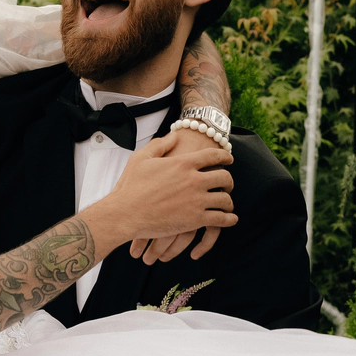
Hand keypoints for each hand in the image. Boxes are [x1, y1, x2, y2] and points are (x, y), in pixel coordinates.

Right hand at [130, 125, 233, 264]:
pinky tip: (230, 219)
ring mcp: (196, 201)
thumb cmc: (131, 186)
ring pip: (225, 199)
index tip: (229, 160)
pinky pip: (221, 219)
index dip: (225, 156)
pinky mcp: (195, 220)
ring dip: (228, 201)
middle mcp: (194, 180)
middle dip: (229, 180)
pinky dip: (229, 219)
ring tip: (227, 204)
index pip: (214, 155)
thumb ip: (160, 144)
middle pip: (224, 177)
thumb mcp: (142, 158)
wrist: (125, 214)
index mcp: (183, 163)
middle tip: (227, 184)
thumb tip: (175, 136)